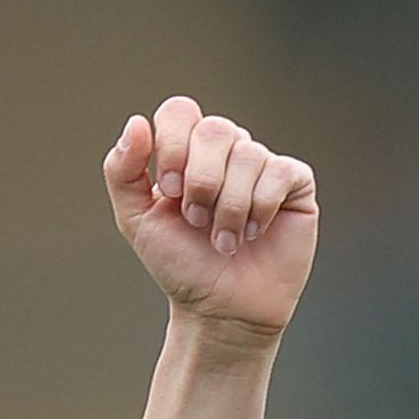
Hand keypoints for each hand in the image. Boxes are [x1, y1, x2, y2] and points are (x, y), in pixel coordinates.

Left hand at [104, 96, 318, 341]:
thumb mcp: (137, 219)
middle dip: (199, 181)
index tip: (168, 192)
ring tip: (222, 239)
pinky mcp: (295, 182)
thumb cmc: (180, 263)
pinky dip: (258, 208)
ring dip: (227, 206)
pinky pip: (278, 172)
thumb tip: (137, 122)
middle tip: (195, 220)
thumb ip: (123, 173)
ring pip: (247, 154)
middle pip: (215, 129)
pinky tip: (253, 233)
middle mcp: (225, 151)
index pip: (179, 112)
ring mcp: (261, 164)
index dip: (173, 146)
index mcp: (186, 152)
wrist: (219, 306)